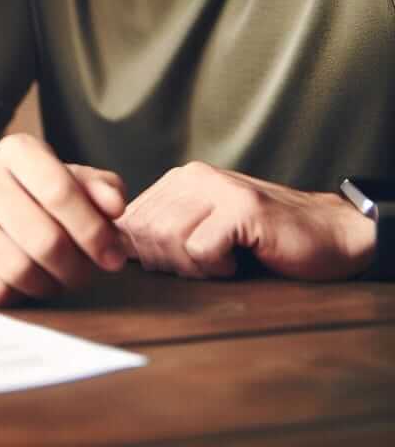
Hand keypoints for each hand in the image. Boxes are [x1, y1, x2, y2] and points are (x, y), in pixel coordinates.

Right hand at [0, 133, 127, 305]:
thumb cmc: (34, 193)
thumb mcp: (71, 179)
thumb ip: (101, 189)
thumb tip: (114, 206)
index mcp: (16, 150)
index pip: (60, 192)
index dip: (94, 231)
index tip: (113, 255)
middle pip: (43, 238)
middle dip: (77, 267)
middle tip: (88, 274)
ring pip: (18, 269)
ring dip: (51, 284)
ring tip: (60, 279)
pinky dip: (22, 295)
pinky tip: (30, 282)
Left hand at [117, 162, 376, 280]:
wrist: (331, 234)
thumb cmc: (265, 242)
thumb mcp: (205, 231)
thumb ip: (164, 234)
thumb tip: (114, 250)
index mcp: (179, 180)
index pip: (128, 219)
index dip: (141, 253)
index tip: (173, 267)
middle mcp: (194, 176)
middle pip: (143, 230)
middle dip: (163, 263)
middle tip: (200, 270)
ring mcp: (218, 188)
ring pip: (165, 238)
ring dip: (190, 267)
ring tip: (219, 265)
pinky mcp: (241, 208)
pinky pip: (199, 249)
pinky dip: (214, 268)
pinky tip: (236, 263)